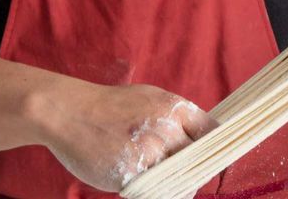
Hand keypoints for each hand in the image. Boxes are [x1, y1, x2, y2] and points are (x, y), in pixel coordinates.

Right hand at [41, 82, 217, 192]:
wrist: (68, 112)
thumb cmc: (111, 106)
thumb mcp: (151, 98)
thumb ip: (177, 117)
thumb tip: (204, 136)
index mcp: (175, 109)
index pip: (214, 133)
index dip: (219, 149)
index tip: (218, 159)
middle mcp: (167, 130)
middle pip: (200, 160)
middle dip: (198, 171)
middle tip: (190, 177)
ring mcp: (149, 154)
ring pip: (180, 181)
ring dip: (177, 187)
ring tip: (164, 182)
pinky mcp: (131, 175)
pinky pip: (155, 193)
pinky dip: (155, 193)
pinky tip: (145, 185)